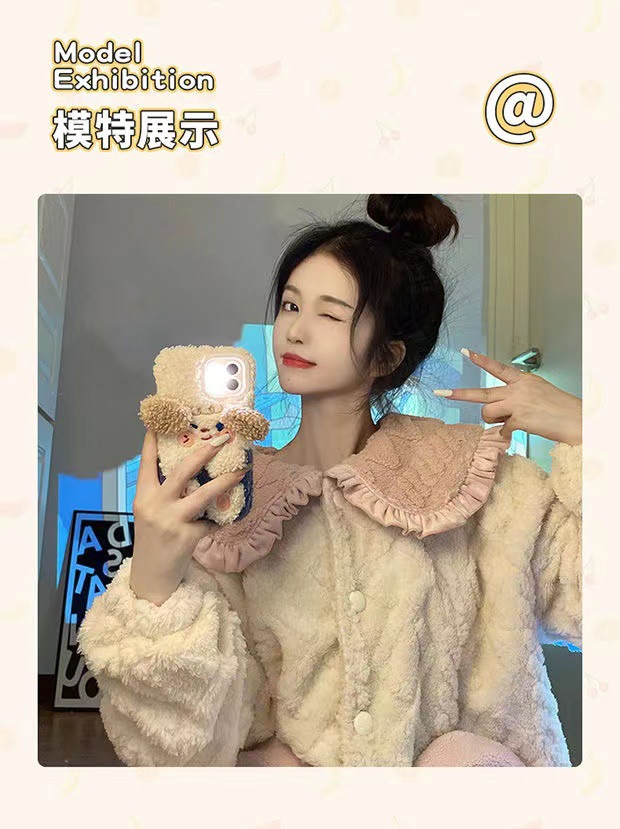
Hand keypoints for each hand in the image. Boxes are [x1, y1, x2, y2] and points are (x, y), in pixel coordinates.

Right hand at [129, 430, 250, 604]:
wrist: (151, 579)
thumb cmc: (153, 542)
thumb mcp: (150, 513)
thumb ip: (163, 493)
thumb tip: (193, 469)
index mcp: (143, 496)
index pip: (147, 462)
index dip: (154, 440)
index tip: (162, 420)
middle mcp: (155, 505)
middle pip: (182, 470)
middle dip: (204, 452)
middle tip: (222, 438)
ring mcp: (172, 521)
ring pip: (203, 494)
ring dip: (225, 480)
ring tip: (241, 470)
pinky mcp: (187, 538)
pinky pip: (212, 522)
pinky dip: (222, 518)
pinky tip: (230, 513)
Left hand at [433, 349, 581, 444]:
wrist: (577, 420)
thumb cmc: (559, 409)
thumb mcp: (537, 393)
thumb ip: (516, 397)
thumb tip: (498, 411)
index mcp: (523, 380)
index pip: (498, 367)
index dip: (480, 360)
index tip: (465, 352)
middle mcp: (517, 390)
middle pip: (482, 393)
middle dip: (459, 394)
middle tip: (440, 393)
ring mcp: (517, 404)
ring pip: (488, 413)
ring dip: (495, 420)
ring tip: (511, 420)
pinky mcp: (519, 419)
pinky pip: (501, 430)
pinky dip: (507, 434)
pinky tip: (522, 430)